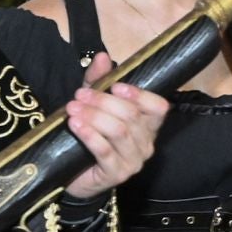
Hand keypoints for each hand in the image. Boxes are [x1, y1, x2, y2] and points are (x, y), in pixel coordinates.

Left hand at [64, 52, 170, 200]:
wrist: (75, 175)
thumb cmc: (90, 136)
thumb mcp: (94, 104)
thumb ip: (98, 81)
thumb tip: (102, 57)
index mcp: (148, 125)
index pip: (158, 107)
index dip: (139, 95)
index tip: (115, 85)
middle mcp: (146, 143)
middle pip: (132, 116)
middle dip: (104, 102)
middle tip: (79, 95)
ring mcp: (133, 161)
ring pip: (119, 132)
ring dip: (94, 117)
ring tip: (72, 108)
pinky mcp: (116, 175)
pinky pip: (105, 151)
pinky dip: (89, 135)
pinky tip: (75, 125)